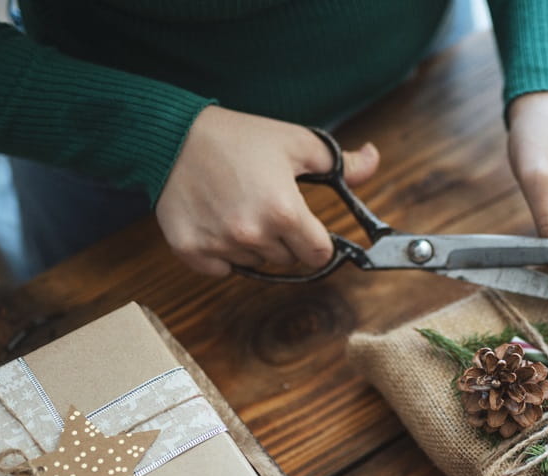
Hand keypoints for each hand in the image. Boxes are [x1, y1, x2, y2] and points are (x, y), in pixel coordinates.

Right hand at [156, 106, 379, 276]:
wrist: (174, 136)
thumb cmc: (238, 137)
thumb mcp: (296, 142)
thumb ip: (341, 162)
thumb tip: (373, 160)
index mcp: (284, 211)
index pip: (319, 254)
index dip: (318, 242)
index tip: (308, 228)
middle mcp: (253, 234)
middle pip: (288, 260)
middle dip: (285, 239)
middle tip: (266, 204)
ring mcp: (220, 245)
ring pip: (255, 264)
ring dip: (254, 245)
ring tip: (238, 206)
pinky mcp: (191, 252)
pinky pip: (221, 269)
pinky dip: (222, 253)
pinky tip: (216, 219)